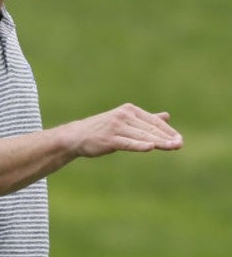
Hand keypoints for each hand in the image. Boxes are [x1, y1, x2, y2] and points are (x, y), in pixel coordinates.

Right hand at [65, 103, 182, 157]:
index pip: (153, 121)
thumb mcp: (125, 121)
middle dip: (166, 137)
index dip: (167, 131)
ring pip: (142, 136)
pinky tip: (151, 147)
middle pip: (150, 128)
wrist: (77, 136)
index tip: (179, 139)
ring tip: (173, 147)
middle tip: (180, 144)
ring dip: (159, 142)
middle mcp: (123, 116)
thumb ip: (146, 119)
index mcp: (129, 110)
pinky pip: (128, 143)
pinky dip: (139, 145)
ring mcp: (116, 127)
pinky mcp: (109, 139)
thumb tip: (167, 116)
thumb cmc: (102, 129)